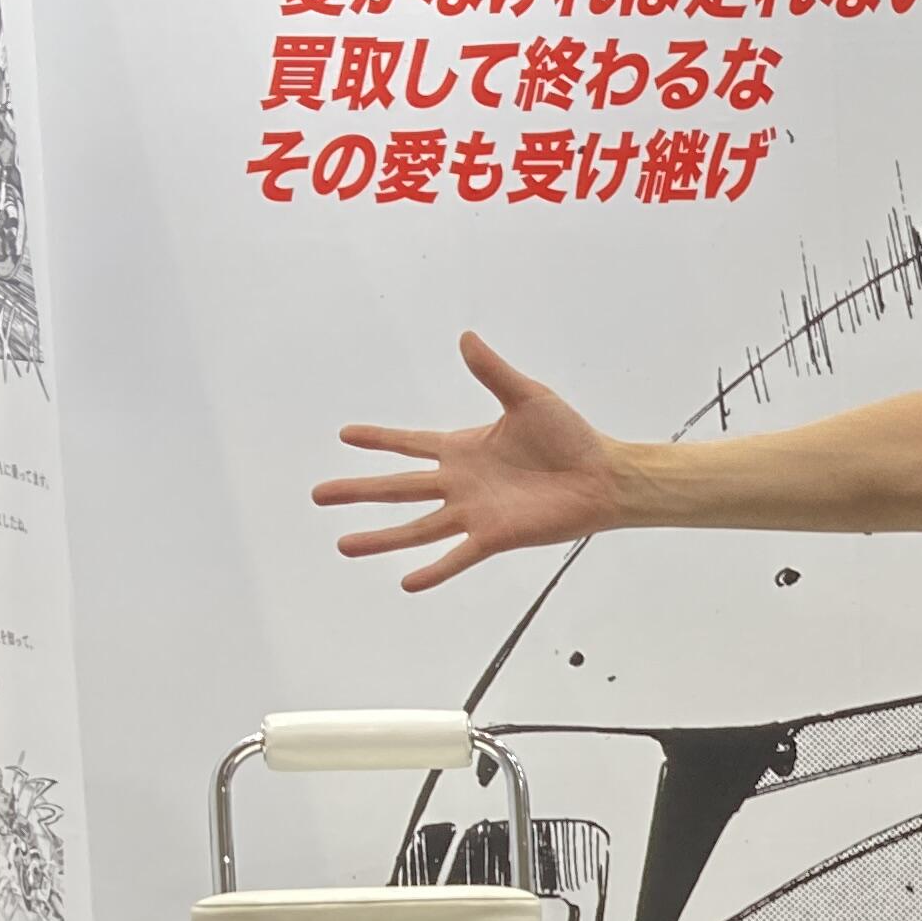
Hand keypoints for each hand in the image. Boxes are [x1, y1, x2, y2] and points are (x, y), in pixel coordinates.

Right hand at [312, 333, 621, 591]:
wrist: (603, 475)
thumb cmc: (571, 437)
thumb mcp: (527, 396)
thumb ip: (492, 372)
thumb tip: (466, 337)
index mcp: (463, 448)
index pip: (409, 443)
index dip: (378, 439)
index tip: (345, 435)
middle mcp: (461, 483)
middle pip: (397, 487)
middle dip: (357, 491)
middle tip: (318, 495)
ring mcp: (474, 512)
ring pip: (416, 527)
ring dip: (380, 537)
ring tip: (343, 545)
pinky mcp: (494, 535)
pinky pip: (457, 556)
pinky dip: (434, 569)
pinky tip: (406, 582)